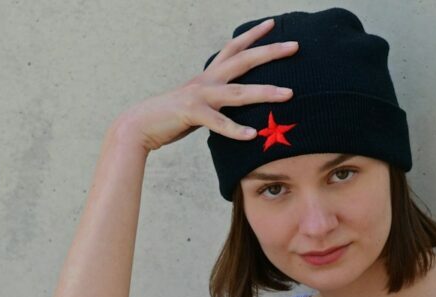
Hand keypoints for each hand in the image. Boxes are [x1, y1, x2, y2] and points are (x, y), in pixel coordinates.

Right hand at [114, 17, 299, 151]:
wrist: (140, 124)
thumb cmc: (172, 116)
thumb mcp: (200, 103)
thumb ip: (217, 100)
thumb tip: (235, 104)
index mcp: (209, 76)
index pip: (234, 49)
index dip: (252, 35)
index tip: (272, 23)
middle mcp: (207, 80)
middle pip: (243, 60)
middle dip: (270, 52)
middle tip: (294, 45)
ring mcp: (199, 95)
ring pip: (237, 91)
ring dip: (264, 92)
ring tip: (288, 94)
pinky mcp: (191, 113)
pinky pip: (217, 122)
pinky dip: (235, 129)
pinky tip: (252, 135)